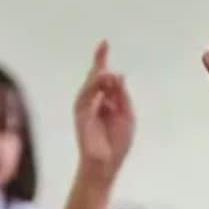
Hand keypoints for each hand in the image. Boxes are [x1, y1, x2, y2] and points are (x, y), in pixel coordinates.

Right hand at [74, 40, 135, 181]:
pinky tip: (100, 80)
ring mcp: (85, 107)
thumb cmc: (116, 145)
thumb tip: (119, 75)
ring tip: (105, 69)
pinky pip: (85, 97)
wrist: (106, 165)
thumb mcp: (127, 116)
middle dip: (99, 63)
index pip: (104, 78)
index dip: (102, 60)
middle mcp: (94, 102)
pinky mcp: (81, 115)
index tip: (104, 43)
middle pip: (95, 77)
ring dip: (98, 76)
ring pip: (90, 85)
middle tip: (104, 47)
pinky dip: (92, 88)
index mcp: (106, 101)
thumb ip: (122, 96)